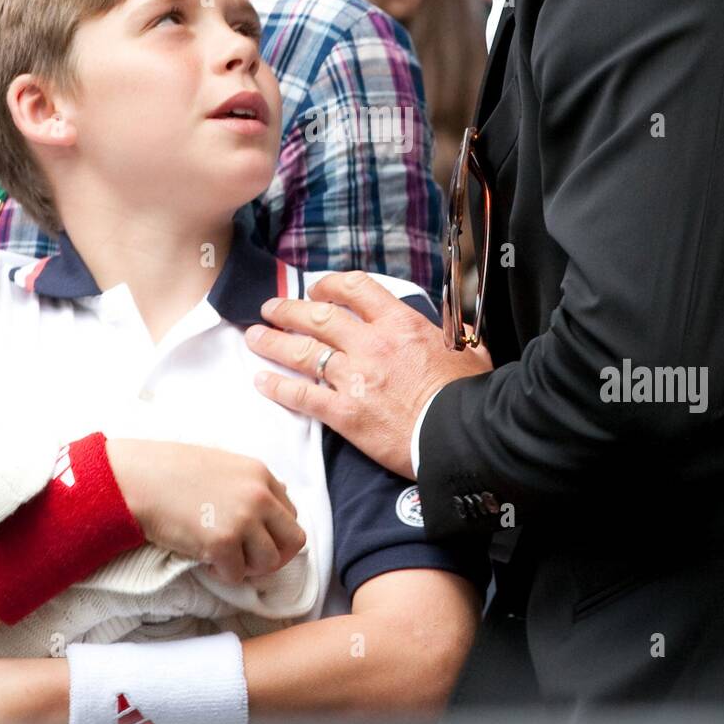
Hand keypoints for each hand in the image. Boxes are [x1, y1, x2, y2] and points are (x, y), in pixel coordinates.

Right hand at [106, 439, 304, 584]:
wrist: (140, 478)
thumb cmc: (173, 470)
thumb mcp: (224, 464)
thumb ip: (251, 483)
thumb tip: (278, 499)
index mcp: (260, 474)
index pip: (291, 513)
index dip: (274, 531)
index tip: (254, 538)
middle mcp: (259, 496)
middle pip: (293, 540)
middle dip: (275, 556)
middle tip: (249, 560)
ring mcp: (243, 519)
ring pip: (269, 562)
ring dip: (249, 567)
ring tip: (225, 559)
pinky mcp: (222, 543)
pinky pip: (237, 575)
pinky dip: (223, 575)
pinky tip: (206, 562)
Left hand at [245, 272, 491, 476]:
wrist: (462, 438)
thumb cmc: (468, 396)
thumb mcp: (469, 351)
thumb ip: (456, 334)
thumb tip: (459, 329)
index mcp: (401, 324)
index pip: (356, 289)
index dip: (330, 285)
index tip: (317, 290)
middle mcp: (371, 344)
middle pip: (318, 316)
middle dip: (289, 310)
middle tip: (270, 309)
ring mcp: (354, 378)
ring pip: (302, 351)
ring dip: (273, 342)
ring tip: (254, 337)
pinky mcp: (345, 413)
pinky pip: (302, 395)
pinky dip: (278, 387)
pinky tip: (260, 381)